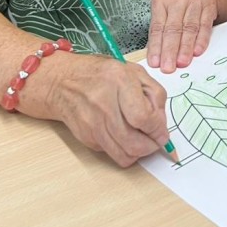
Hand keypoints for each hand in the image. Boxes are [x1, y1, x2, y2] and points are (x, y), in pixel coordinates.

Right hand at [38, 53, 171, 167]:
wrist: (62, 82)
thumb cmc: (102, 74)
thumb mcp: (134, 71)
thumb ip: (154, 93)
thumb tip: (161, 123)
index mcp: (119, 81)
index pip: (143, 117)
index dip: (158, 130)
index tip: (163, 133)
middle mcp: (103, 103)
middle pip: (134, 143)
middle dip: (151, 147)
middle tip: (156, 141)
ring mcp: (92, 123)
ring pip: (124, 155)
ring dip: (139, 153)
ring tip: (143, 140)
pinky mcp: (86, 137)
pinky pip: (112, 153)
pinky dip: (123, 150)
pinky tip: (124, 135)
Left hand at [147, 0, 218, 72]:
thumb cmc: (180, 10)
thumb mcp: (166, 16)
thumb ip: (161, 34)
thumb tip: (156, 58)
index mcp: (161, 0)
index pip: (157, 27)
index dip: (156, 46)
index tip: (155, 63)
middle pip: (172, 28)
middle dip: (170, 50)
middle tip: (168, 67)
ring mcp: (194, 0)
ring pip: (189, 28)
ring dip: (185, 48)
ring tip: (182, 63)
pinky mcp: (209, 5)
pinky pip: (204, 26)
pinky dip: (201, 40)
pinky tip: (197, 51)